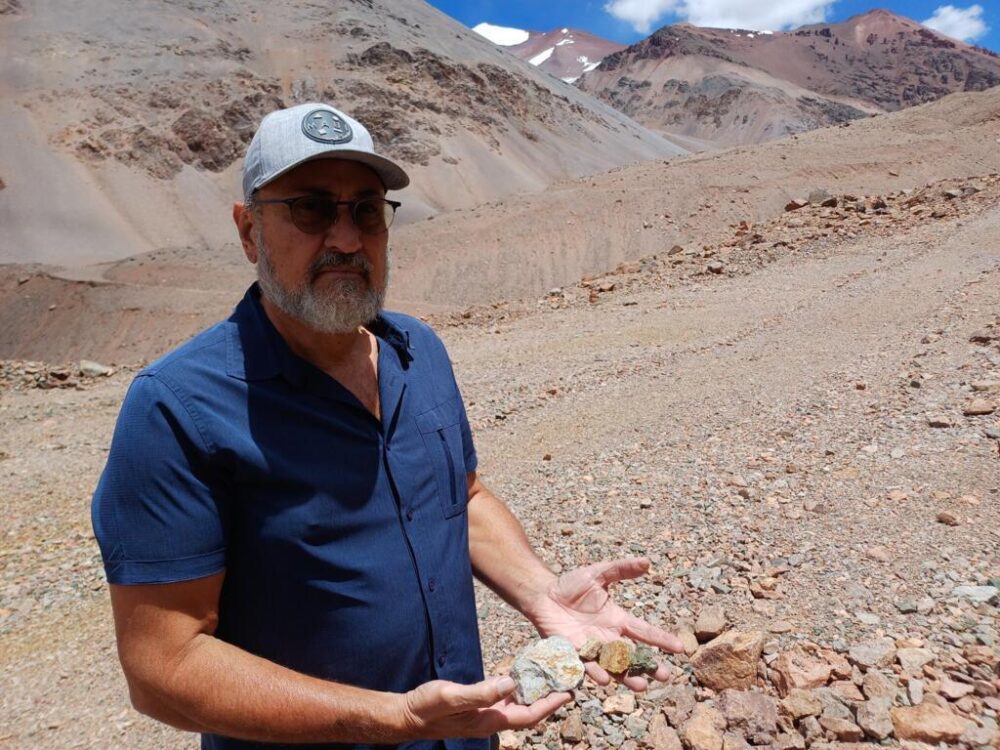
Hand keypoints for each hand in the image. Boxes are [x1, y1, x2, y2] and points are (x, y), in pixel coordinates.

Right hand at [401, 676, 570, 739]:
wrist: (407, 715)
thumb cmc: (427, 707)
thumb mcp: (452, 696)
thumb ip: (480, 692)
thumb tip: (510, 683)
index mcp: (490, 721)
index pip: (529, 716)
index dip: (550, 705)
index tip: (569, 693)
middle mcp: (491, 720)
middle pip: (528, 712)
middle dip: (548, 698)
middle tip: (564, 680)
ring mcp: (484, 715)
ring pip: (517, 705)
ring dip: (533, 692)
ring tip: (548, 676)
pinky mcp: (476, 707)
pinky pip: (503, 698)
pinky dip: (515, 688)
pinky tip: (517, 675)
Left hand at [527, 557, 683, 690]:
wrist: (543, 595)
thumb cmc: (571, 586)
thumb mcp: (598, 574)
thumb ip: (620, 570)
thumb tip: (646, 562)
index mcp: (618, 621)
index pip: (645, 632)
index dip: (662, 640)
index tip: (680, 648)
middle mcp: (609, 638)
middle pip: (633, 656)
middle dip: (649, 667)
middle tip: (665, 677)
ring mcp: (592, 648)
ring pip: (613, 666)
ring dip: (625, 676)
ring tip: (639, 686)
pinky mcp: (573, 653)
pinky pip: (586, 666)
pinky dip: (595, 673)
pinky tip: (604, 679)